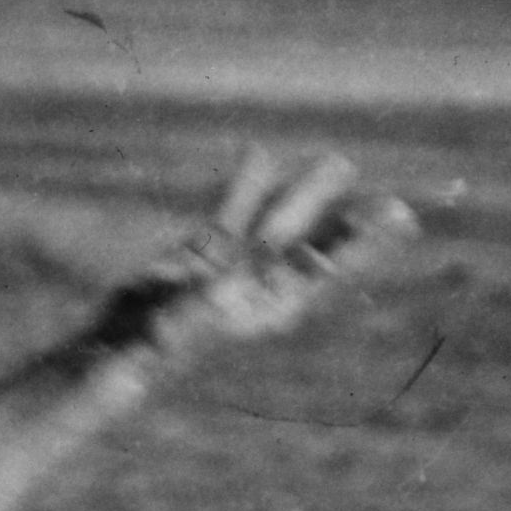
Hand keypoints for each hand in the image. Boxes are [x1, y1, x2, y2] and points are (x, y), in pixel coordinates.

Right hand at [95, 149, 416, 357]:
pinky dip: (243, 185)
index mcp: (268, 309)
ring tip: (337, 163)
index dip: (363, 245)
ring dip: (306, 194)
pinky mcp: (200, 252)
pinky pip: (229, 211)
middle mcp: (259, 286)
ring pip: (276, 222)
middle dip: (351, 223)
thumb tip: (244, 281)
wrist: (113, 357)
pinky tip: (257, 154)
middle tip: (394, 205)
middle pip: (314, 245)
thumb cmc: (150, 355)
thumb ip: (214, 304)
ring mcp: (232, 267)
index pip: (326, 270)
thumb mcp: (186, 328)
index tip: (398, 219)